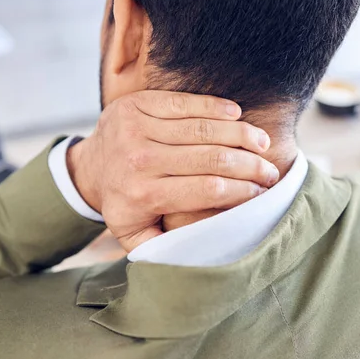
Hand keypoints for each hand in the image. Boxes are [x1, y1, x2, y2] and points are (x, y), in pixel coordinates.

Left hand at [68, 91, 278, 251]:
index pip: (208, 189)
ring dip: (240, 134)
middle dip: (250, 165)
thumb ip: (160, 248)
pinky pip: (185, 102)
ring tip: (263, 143)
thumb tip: (197, 256)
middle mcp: (140, 159)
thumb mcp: (134, 235)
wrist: (90, 166)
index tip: (261, 193)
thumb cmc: (122, 202)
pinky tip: (237, 115)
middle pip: (211, 158)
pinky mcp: (137, 103)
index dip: (242, 190)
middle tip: (270, 171)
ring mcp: (137, 127)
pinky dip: (215, 107)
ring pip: (203, 128)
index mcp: (144, 194)